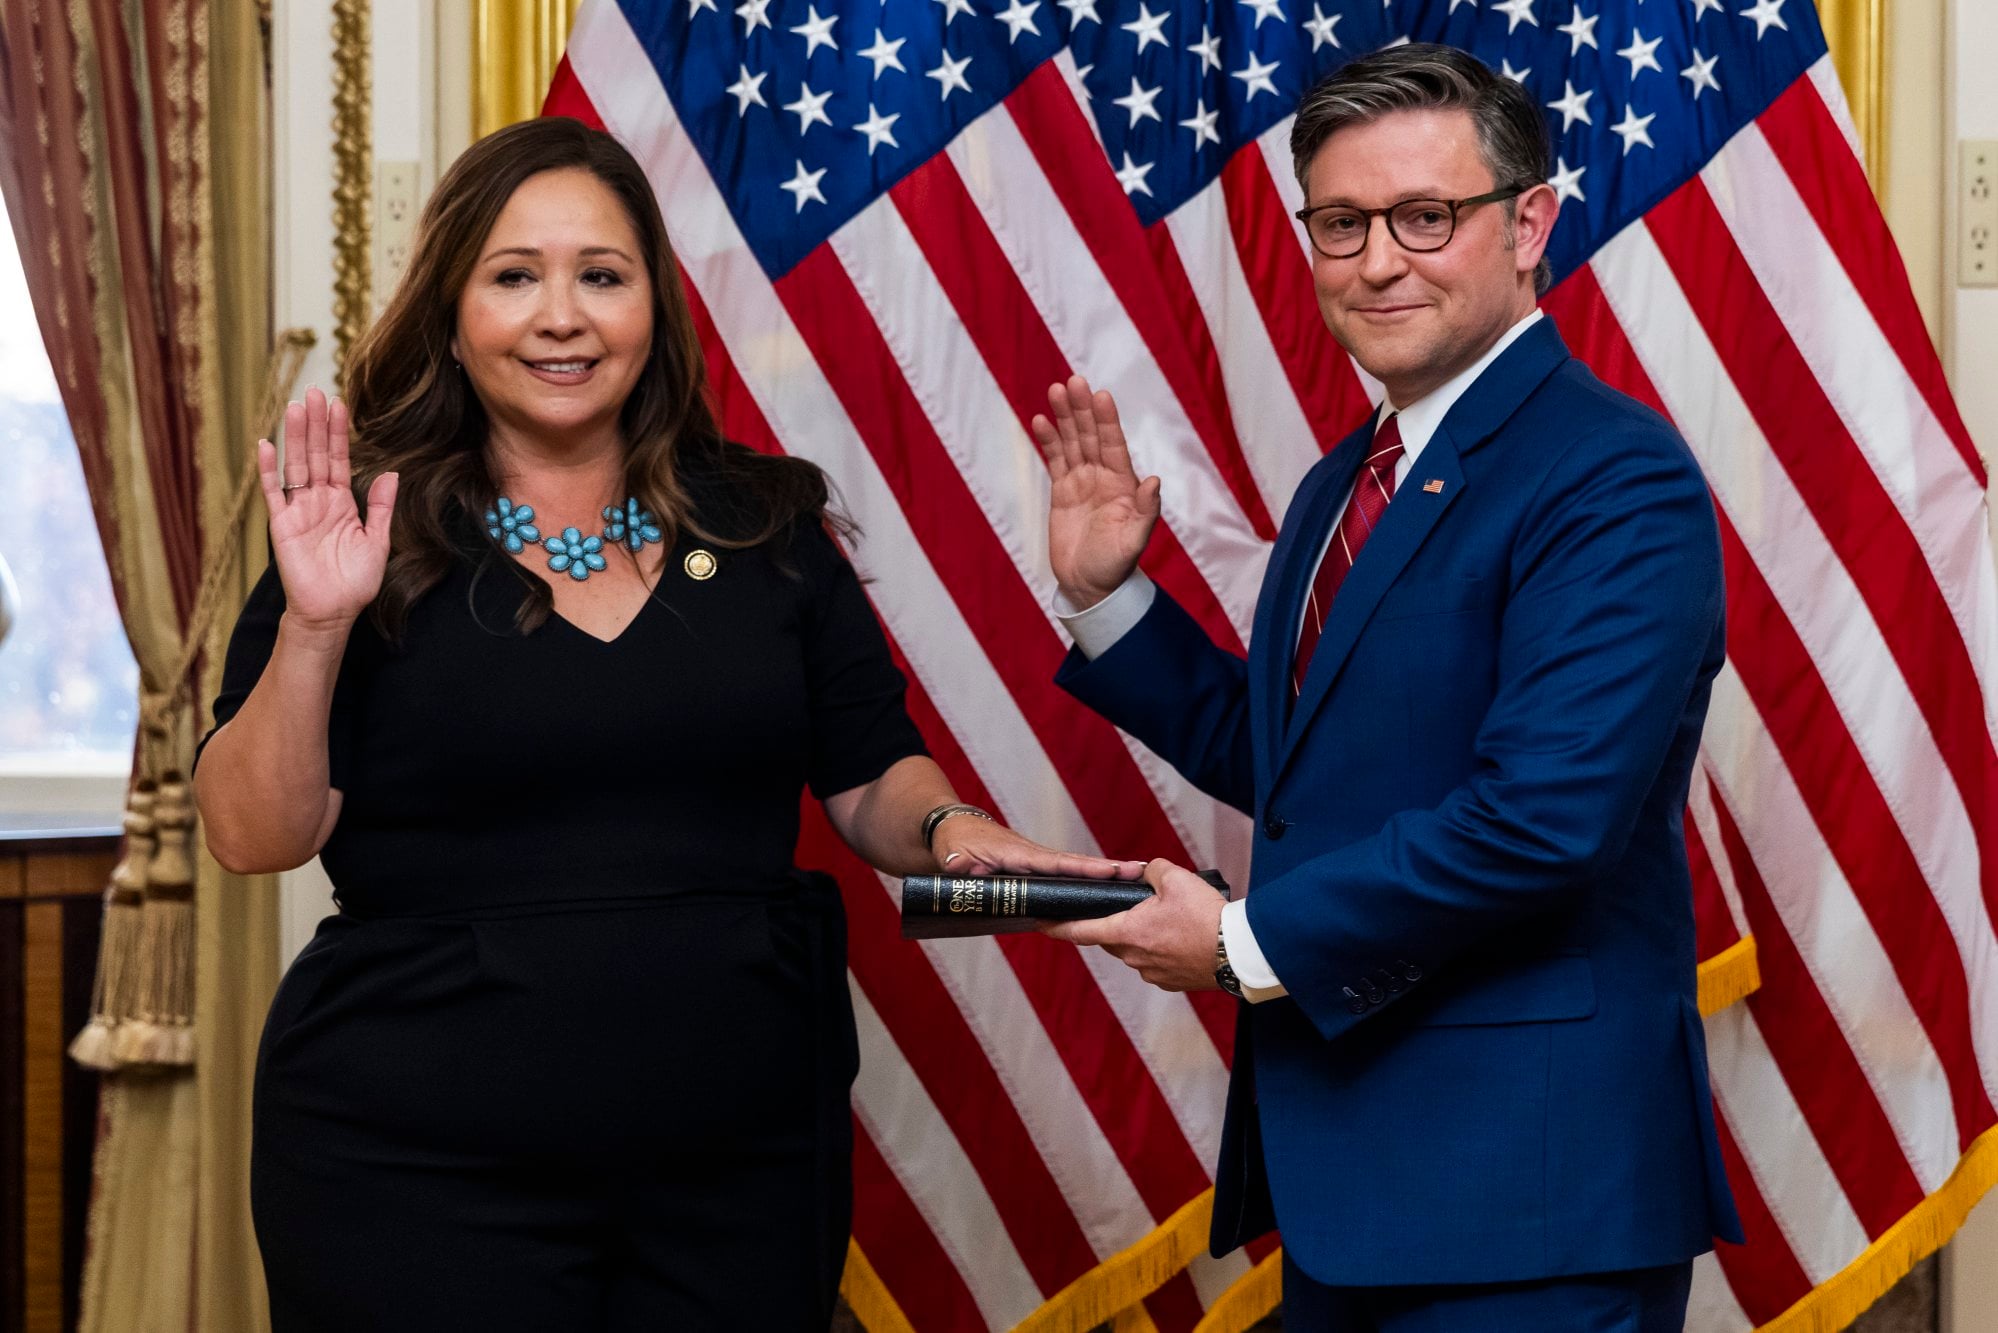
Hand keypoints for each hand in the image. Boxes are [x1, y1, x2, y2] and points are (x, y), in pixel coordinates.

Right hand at [258, 387, 397, 630]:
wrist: (332, 611)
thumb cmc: (354, 581)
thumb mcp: (377, 541)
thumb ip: (381, 507)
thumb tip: (391, 474)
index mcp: (342, 502)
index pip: (339, 459)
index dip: (338, 433)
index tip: (338, 404)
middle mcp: (318, 501)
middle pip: (316, 455)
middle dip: (316, 424)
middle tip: (314, 392)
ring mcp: (299, 510)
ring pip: (296, 465)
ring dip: (296, 437)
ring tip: (295, 406)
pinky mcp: (282, 525)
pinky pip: (274, 493)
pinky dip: (269, 470)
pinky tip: (267, 445)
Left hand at [932, 813, 1144, 880]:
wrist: (953, 827)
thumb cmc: (954, 841)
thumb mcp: (952, 855)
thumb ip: (958, 865)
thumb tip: (959, 867)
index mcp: (1019, 855)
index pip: (1056, 864)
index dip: (1083, 869)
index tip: (1109, 871)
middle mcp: (1034, 856)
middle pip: (1075, 865)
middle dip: (1106, 869)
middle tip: (1137, 872)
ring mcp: (1037, 861)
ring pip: (1074, 869)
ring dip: (1102, 874)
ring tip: (1136, 880)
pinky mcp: (1036, 867)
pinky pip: (1065, 874)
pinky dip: (1087, 878)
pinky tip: (1107, 888)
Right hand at [1031, 375, 1160, 610]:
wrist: (1090, 586)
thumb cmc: (1116, 566)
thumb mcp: (1134, 541)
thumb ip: (1146, 512)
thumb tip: (1153, 480)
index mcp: (1123, 484)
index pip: (1113, 444)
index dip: (1107, 420)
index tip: (1100, 395)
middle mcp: (1103, 476)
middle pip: (1090, 435)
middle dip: (1082, 409)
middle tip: (1072, 381)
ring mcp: (1082, 481)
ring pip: (1072, 442)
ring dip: (1064, 416)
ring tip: (1055, 390)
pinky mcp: (1062, 491)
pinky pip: (1054, 459)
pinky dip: (1048, 440)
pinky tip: (1039, 420)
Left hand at [1042, 859, 1225, 990]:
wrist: (1238, 953)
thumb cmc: (1206, 916)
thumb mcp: (1176, 878)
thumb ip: (1152, 870)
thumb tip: (1146, 872)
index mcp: (1127, 932)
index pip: (1081, 931)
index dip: (1058, 927)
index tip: (1040, 924)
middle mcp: (1133, 957)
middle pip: (1110, 939)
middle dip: (1112, 923)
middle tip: (1126, 908)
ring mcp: (1152, 973)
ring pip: (1134, 951)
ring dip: (1141, 936)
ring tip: (1166, 920)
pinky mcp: (1171, 982)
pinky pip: (1156, 963)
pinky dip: (1161, 950)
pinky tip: (1180, 937)